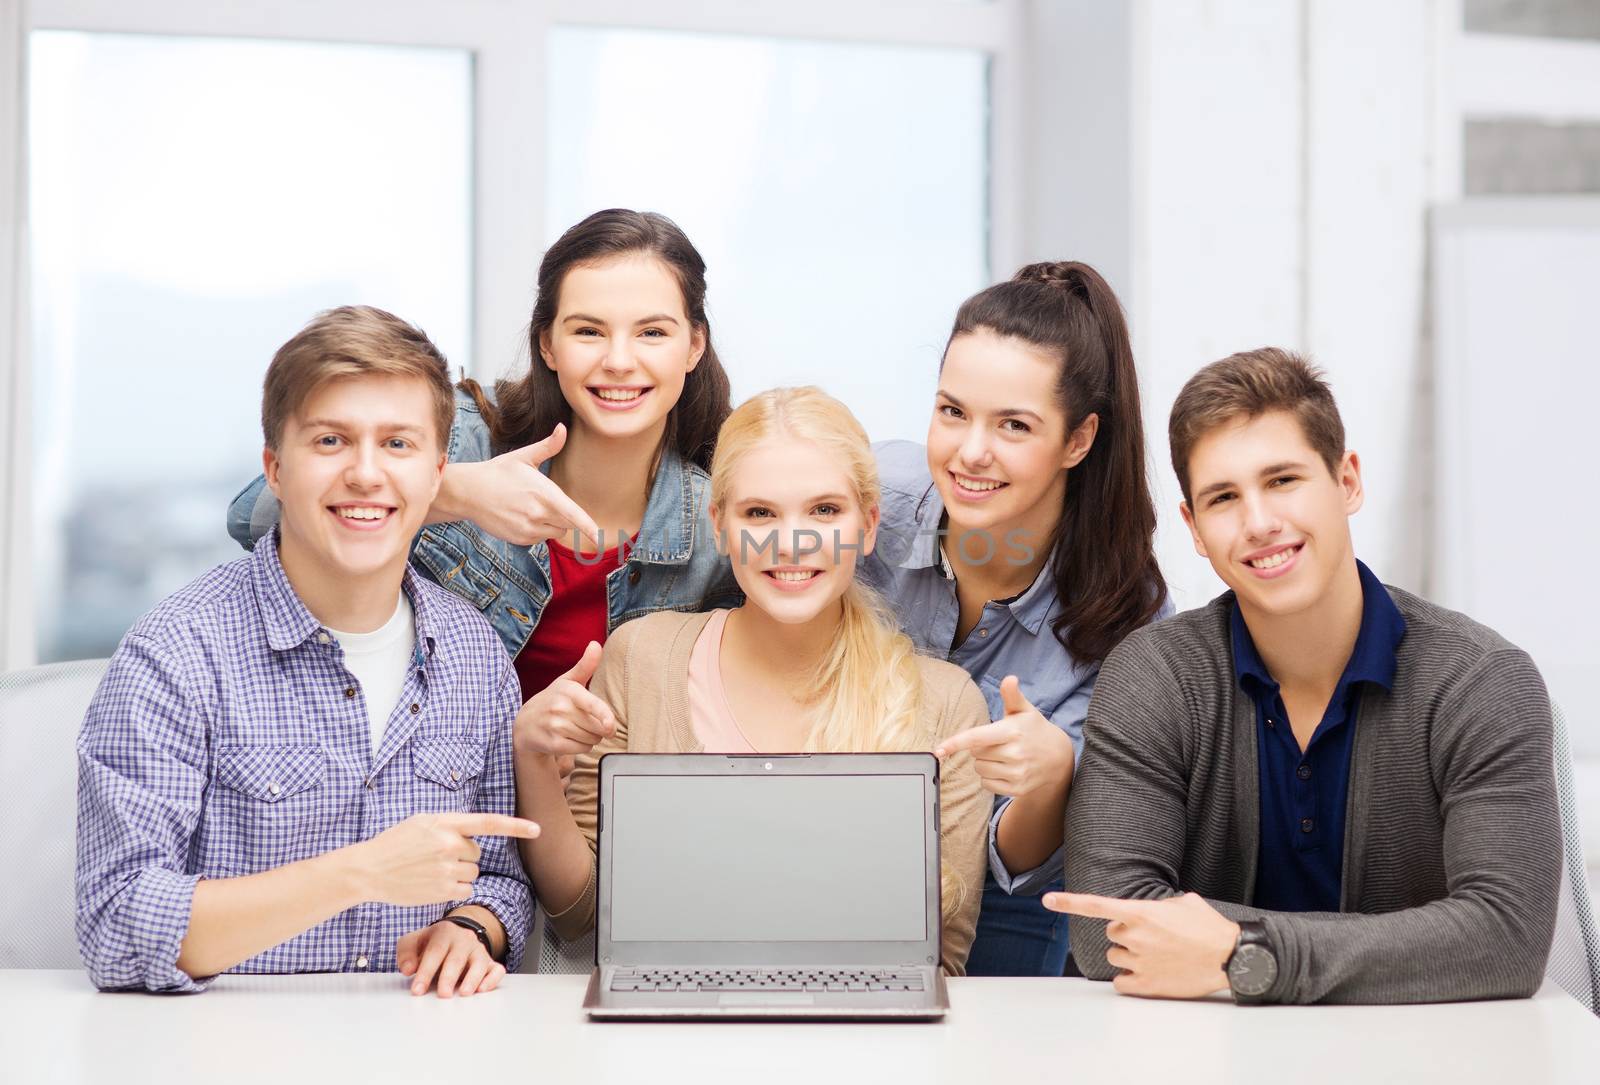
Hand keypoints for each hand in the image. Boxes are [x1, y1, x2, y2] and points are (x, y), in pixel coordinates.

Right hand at [349, 812, 540, 906]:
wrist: (369, 869)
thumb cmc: (395, 843)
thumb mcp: (421, 822)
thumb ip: (449, 824)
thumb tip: (473, 833)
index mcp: (445, 823)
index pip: (488, 823)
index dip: (515, 826)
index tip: (536, 829)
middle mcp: (448, 844)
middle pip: (476, 853)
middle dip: (462, 855)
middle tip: (434, 856)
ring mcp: (446, 869)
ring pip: (471, 873)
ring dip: (458, 874)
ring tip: (430, 870)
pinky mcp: (443, 890)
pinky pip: (465, 890)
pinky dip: (454, 889)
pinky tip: (432, 884)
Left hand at [397, 919, 504, 997]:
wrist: (455, 935)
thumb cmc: (431, 943)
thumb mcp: (413, 942)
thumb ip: (406, 953)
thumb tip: (408, 969)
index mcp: (444, 932)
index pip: (435, 951)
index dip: (426, 971)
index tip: (417, 991)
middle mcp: (464, 939)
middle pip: (457, 958)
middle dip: (449, 977)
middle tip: (443, 995)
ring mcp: (479, 950)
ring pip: (480, 963)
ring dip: (473, 978)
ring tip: (463, 993)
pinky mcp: (490, 963)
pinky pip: (496, 970)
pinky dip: (492, 979)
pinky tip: (482, 989)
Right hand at [444, 424, 600, 548]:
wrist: (468, 492)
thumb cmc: (499, 471)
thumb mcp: (524, 456)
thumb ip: (548, 446)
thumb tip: (563, 428)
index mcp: (544, 494)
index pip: (572, 514)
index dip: (588, 527)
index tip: (599, 537)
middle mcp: (538, 514)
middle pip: (568, 523)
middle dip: (564, 514)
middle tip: (542, 499)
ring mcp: (528, 529)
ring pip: (556, 532)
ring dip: (551, 523)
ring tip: (529, 507)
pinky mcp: (520, 539)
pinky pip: (541, 538)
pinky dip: (537, 530)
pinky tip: (520, 516)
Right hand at [513, 641, 617, 758]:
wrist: (525, 724)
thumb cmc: (553, 700)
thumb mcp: (567, 681)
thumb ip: (585, 665)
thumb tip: (596, 644)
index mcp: (568, 691)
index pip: (592, 705)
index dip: (605, 716)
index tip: (610, 725)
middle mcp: (560, 708)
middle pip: (598, 726)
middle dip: (600, 727)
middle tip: (589, 722)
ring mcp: (555, 727)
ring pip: (591, 738)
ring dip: (591, 737)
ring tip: (578, 730)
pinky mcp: (552, 744)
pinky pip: (581, 749)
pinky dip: (582, 747)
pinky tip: (572, 739)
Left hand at [934, 676, 1073, 797]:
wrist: (1058, 760)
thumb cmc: (1034, 730)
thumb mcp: (1024, 711)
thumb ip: (1012, 695)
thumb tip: (1009, 679)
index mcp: (1012, 732)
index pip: (977, 737)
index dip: (955, 743)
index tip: (939, 750)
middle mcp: (1015, 754)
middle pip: (975, 754)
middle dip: (980, 748)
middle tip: (998, 743)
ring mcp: (1017, 773)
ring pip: (980, 770)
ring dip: (984, 763)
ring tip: (1003, 756)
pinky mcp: (1017, 789)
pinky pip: (987, 785)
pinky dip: (990, 778)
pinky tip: (1005, 769)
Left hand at [1043, 891, 1240, 998]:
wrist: (1230, 957)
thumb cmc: (1209, 927)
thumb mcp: (1184, 902)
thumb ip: (1158, 904)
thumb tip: (1153, 910)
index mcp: (1141, 912)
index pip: (1097, 905)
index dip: (1069, 902)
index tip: (1047, 899)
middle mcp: (1135, 936)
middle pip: (1111, 934)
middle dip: (1126, 935)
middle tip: (1152, 938)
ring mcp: (1139, 961)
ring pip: (1116, 957)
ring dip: (1129, 956)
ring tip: (1158, 955)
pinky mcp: (1146, 985)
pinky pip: (1120, 982)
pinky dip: (1129, 979)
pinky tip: (1149, 973)